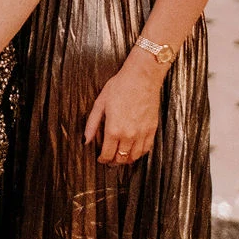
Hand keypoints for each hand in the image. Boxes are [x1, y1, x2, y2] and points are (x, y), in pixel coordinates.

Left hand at [84, 50, 163, 164]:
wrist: (142, 77)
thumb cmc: (120, 87)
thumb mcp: (100, 103)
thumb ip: (92, 124)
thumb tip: (85, 140)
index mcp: (113, 130)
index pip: (107, 154)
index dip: (102, 159)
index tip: (100, 159)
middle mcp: (128, 135)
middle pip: (121, 158)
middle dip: (113, 161)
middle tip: (110, 160)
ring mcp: (142, 133)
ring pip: (134, 157)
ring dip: (126, 160)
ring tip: (121, 157)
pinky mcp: (152, 129)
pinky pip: (146, 149)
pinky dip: (139, 153)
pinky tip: (134, 151)